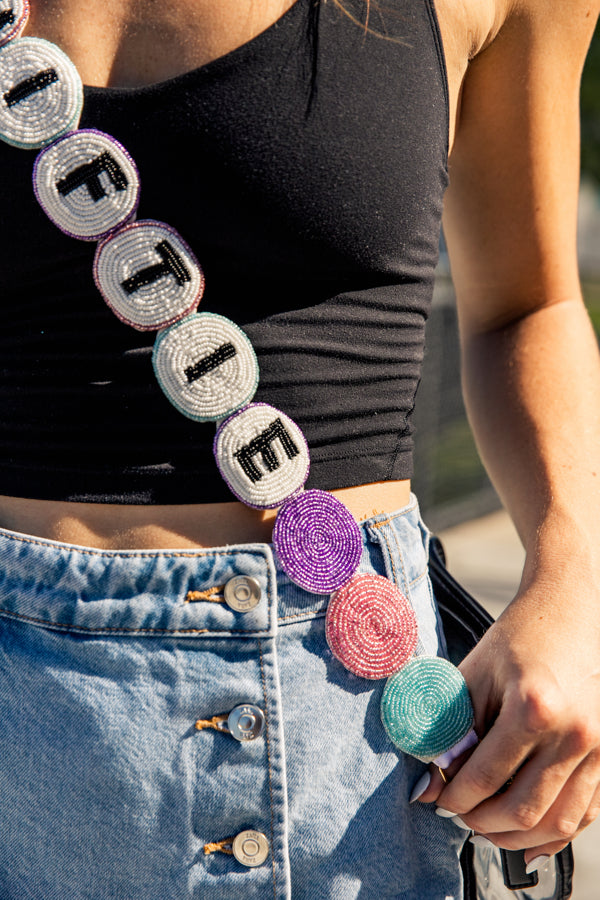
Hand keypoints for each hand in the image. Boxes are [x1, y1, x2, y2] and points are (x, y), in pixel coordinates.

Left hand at [414, 578, 599, 869]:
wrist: (567, 613)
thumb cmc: (515, 641)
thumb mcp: (473, 676)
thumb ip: (449, 730)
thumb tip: (431, 784)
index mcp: (533, 707)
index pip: (486, 776)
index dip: (454, 796)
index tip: (436, 799)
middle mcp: (574, 733)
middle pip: (522, 811)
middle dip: (481, 823)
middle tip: (457, 814)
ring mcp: (599, 748)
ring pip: (556, 822)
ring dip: (515, 836)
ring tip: (485, 825)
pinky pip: (585, 813)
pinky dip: (553, 832)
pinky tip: (526, 836)